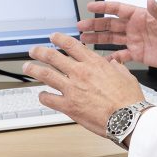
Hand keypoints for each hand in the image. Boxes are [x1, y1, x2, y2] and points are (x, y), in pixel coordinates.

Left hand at [24, 32, 145, 138]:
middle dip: (40, 52)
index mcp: (93, 63)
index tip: (53, 37)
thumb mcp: (126, 76)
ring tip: (27, 67)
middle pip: (52, 57)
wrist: (127, 118)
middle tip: (34, 51)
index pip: (71, 45)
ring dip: (34, 69)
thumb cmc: (129, 100)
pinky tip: (41, 95)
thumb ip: (117, 68)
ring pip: (45, 74)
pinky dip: (43, 96)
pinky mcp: (68, 106)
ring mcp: (72, 89)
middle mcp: (80, 73)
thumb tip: (114, 64)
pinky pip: (49, 99)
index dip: (59, 39)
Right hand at [79, 0, 156, 79]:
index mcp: (141, 16)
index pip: (118, 9)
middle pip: (110, 24)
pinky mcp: (137, 53)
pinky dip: (111, 58)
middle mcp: (135, 27)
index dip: (104, 7)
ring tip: (84, 39)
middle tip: (81, 25)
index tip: (90, 6)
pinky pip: (120, 55)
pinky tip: (101, 60)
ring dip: (98, 39)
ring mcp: (135, 40)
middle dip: (95, 24)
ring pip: (111, 38)